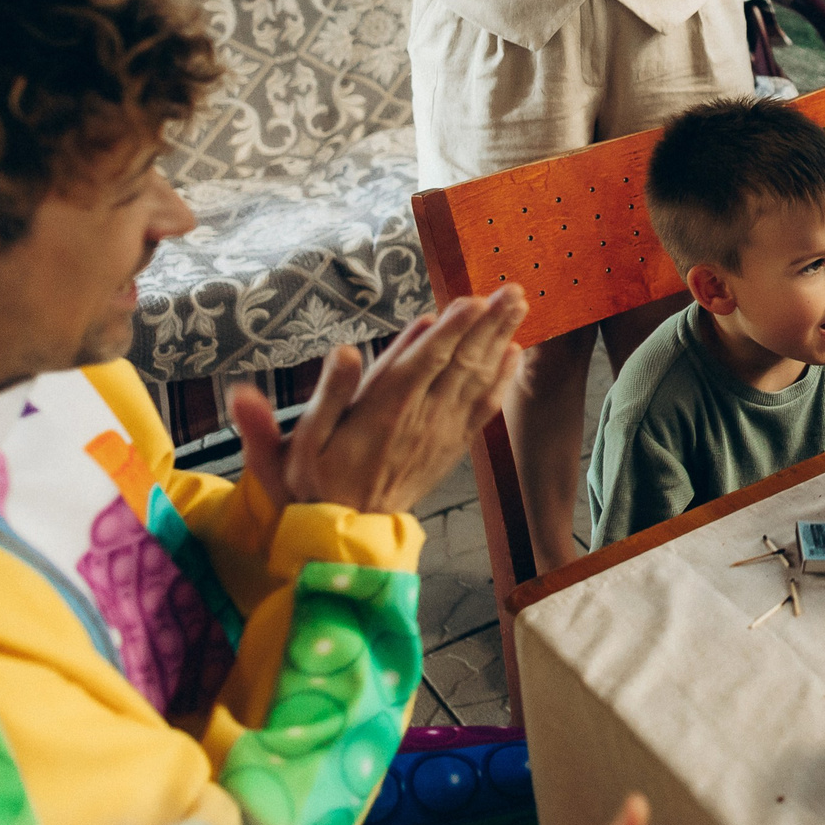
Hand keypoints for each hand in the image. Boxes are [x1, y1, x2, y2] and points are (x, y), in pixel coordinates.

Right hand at [231, 286, 526, 515]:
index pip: (426, 361)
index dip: (452, 330)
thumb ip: (328, 393)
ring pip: (477, 378)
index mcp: (386, 409)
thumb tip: (343, 351)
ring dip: (500, 340)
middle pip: (462, 361)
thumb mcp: (305, 440)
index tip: (473, 300)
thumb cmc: (319, 481)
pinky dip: (501, 380)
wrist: (347, 534)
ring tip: (519, 307)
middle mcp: (421, 417)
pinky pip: (483, 408)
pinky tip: (514, 354)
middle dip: (489, 324)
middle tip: (513, 290)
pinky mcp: (451, 445)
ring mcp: (441, 431)